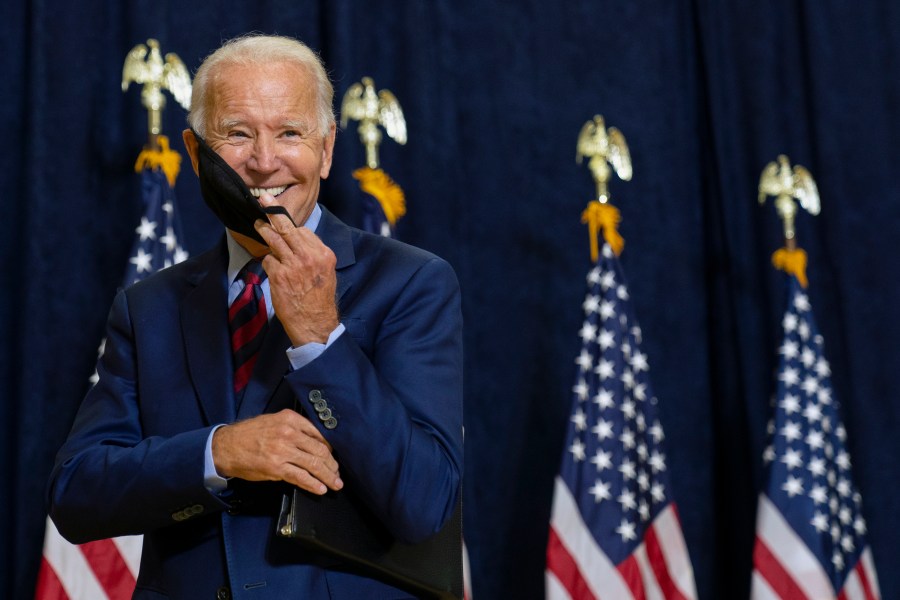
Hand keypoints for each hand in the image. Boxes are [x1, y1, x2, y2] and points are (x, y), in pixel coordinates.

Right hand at [212, 409, 342, 494]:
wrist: (226, 446)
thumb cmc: (250, 434)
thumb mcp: (274, 421)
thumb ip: (295, 428)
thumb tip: (316, 442)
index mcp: (290, 419)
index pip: (319, 434)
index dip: (330, 448)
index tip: (334, 456)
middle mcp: (289, 433)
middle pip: (320, 450)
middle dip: (332, 464)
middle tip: (337, 472)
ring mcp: (283, 451)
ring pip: (314, 464)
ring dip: (328, 476)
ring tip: (335, 483)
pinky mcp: (277, 468)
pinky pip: (300, 477)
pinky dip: (313, 484)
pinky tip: (321, 489)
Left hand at [254, 193, 338, 345]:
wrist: (315, 323)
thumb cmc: (319, 298)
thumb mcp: (326, 272)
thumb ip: (313, 254)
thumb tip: (298, 238)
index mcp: (324, 254)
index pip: (304, 231)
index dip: (292, 226)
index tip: (281, 216)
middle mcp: (310, 257)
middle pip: (288, 229)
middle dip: (274, 213)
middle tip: (264, 201)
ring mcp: (293, 265)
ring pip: (275, 240)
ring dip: (264, 230)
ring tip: (258, 224)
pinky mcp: (279, 275)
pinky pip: (268, 260)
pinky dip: (268, 263)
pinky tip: (273, 270)